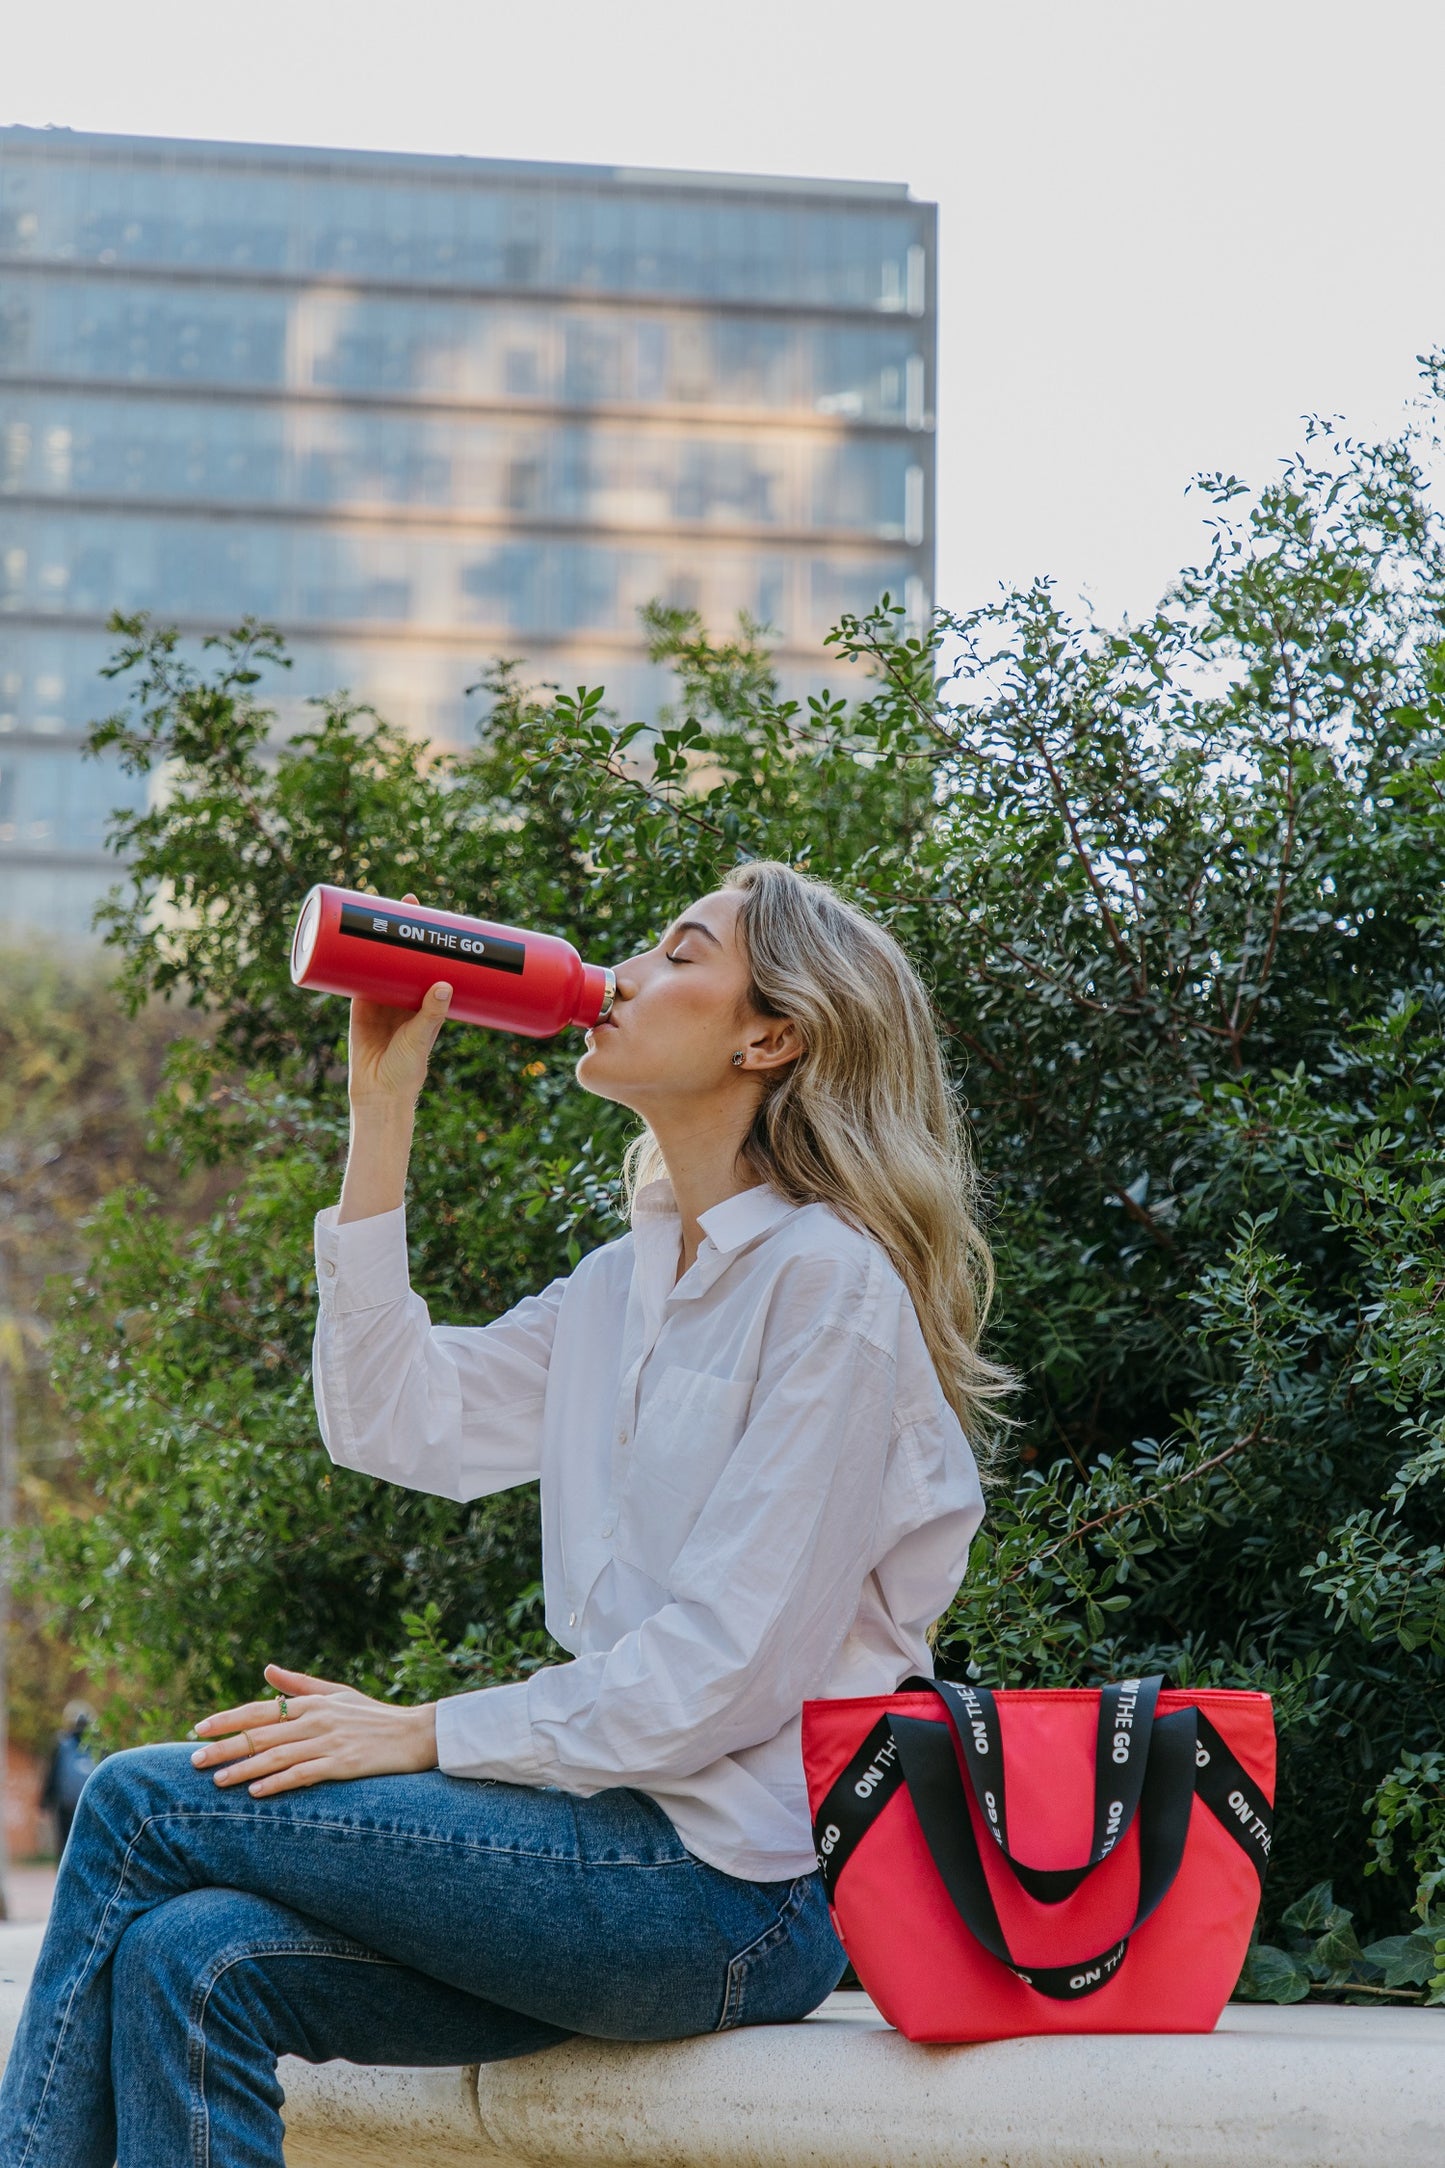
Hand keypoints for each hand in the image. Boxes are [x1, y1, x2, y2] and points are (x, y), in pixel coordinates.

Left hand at [190, 1662, 437, 1796]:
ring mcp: (330, 1743)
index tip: (199, 1728)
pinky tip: (256, 1792)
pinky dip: (277, 1782)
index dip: (228, 1719)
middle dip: (225, 1747)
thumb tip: (266, 1670)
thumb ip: (299, 1685)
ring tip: (217, 1780)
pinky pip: (303, 1774)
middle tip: (193, 1761)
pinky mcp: (344, 1765)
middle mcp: (317, 1720)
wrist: (416, 1734)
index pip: (260, 1709)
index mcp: (313, 1702)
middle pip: (262, 1734)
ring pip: (276, 1756)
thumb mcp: (336, 1694)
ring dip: (244, 1768)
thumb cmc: (374, 1715)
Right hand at [348, 891, 452, 1110]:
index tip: (437, 915)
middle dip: (403, 928)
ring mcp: (379, 998)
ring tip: (378, 909)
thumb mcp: (422, 1037)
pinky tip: (350, 937)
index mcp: (424, 1000)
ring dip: (376, 938)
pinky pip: (355, 976)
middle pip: (402, 954)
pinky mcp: (357, 1005)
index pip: (428, 962)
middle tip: (408, 900)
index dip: (430, 940)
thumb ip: (432, 1013)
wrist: (378, 1093)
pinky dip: (352, 958)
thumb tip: (445, 983)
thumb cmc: (408, 1069)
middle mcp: (403, 995)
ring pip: (379, 960)